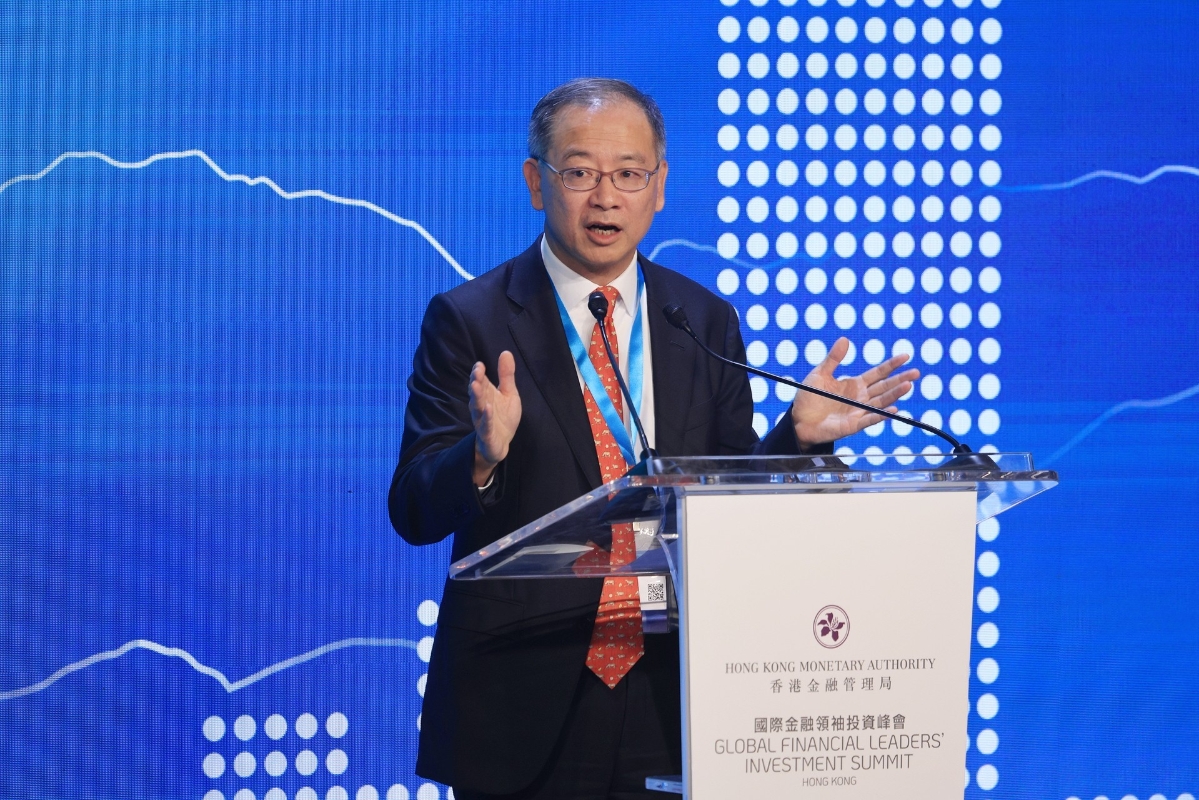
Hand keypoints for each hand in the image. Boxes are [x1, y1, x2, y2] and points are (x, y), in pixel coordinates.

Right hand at [469, 351, 521, 485]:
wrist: (501, 443)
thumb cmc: (503, 416)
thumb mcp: (509, 393)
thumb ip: (506, 375)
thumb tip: (506, 352)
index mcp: (486, 395)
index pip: (480, 382)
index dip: (478, 374)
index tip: (479, 365)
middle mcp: (481, 406)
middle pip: (477, 392)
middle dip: (476, 382)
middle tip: (477, 372)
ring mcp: (482, 420)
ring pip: (477, 408)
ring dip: (476, 397)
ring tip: (476, 386)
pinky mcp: (487, 433)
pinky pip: (485, 425)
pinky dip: (486, 417)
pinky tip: (488, 409)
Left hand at [790, 337, 919, 448]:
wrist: (798, 419)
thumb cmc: (809, 397)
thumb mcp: (820, 373)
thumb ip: (833, 358)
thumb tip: (845, 340)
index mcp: (855, 384)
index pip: (878, 373)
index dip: (891, 365)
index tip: (905, 356)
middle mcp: (860, 398)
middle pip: (884, 387)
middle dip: (900, 379)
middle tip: (916, 372)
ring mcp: (858, 411)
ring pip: (881, 402)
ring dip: (895, 394)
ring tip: (908, 386)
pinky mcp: (853, 425)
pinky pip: (869, 419)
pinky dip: (880, 415)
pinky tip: (893, 409)